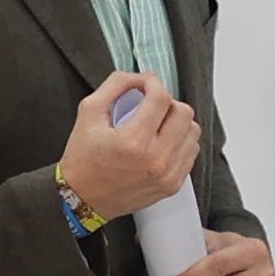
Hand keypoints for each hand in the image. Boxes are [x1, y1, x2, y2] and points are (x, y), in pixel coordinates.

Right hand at [58, 71, 197, 219]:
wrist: (81, 198)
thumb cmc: (82, 158)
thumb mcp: (89, 112)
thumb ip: (115, 86)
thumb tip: (141, 76)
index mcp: (133, 141)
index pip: (161, 98)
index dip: (153, 83)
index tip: (145, 84)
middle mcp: (155, 160)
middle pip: (183, 113)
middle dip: (167, 102)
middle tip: (150, 106)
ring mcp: (167, 174)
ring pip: (193, 132)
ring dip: (177, 122)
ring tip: (157, 124)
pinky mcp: (173, 185)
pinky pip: (192, 152)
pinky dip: (180, 141)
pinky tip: (161, 141)